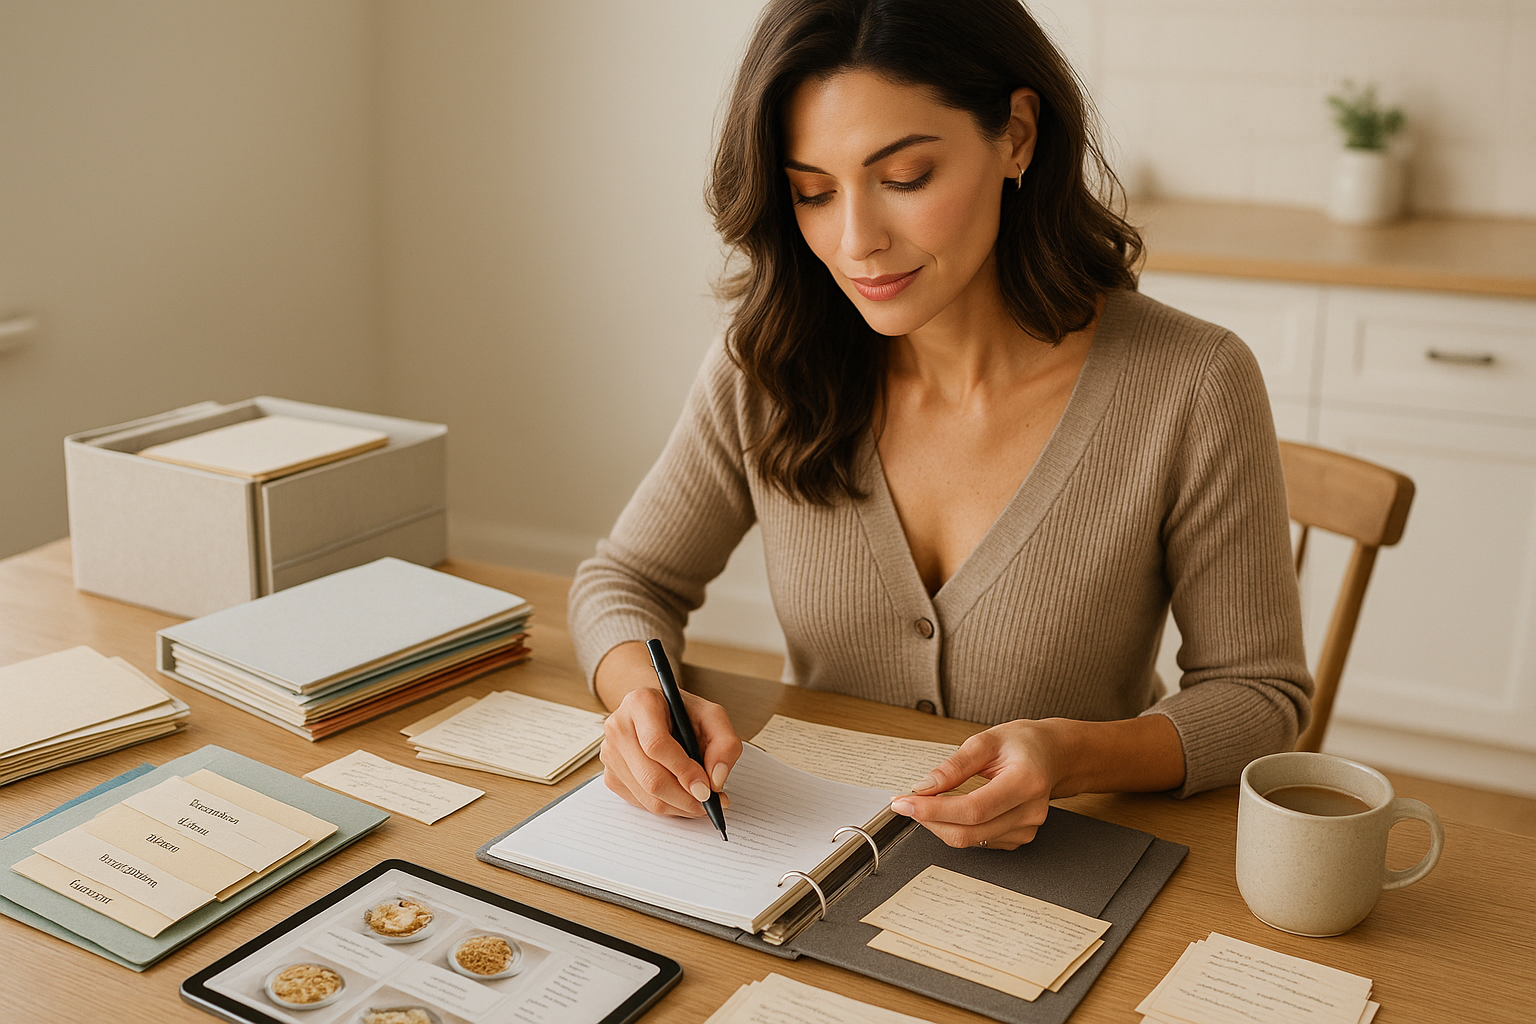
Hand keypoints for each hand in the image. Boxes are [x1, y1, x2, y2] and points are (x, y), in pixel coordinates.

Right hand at [599, 669, 741, 818]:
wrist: (658, 712)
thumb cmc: (683, 714)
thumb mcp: (712, 717)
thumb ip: (724, 744)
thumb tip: (715, 781)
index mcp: (640, 703)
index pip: (657, 745)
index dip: (683, 771)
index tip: (706, 790)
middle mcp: (619, 727)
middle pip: (650, 777)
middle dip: (685, 798)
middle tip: (710, 804)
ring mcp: (610, 754)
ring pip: (646, 796)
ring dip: (679, 806)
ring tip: (701, 801)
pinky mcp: (610, 776)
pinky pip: (640, 803)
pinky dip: (666, 807)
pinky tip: (681, 796)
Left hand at [889, 720, 1064, 849]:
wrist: (1053, 755)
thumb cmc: (1024, 743)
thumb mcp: (986, 740)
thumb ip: (954, 766)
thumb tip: (925, 787)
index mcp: (1025, 782)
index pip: (973, 809)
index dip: (934, 810)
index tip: (905, 803)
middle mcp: (1030, 811)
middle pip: (970, 832)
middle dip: (930, 820)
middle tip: (905, 803)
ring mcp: (1027, 828)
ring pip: (971, 840)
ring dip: (941, 824)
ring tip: (926, 802)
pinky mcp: (1019, 837)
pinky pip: (980, 841)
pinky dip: (957, 827)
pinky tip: (949, 810)